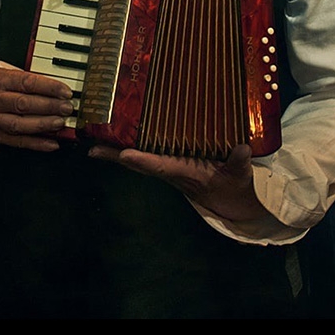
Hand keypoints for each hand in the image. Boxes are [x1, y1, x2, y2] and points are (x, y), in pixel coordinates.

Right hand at [0, 67, 75, 151]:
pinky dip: (36, 144)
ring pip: (19, 125)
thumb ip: (27, 80)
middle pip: (23, 104)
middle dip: (49, 106)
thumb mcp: (5, 74)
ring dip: (43, 125)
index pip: (27, 82)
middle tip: (67, 107)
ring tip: (60, 123)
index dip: (48, 87)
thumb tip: (56, 89)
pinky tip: (52, 143)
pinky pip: (17, 142)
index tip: (65, 91)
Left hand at [89, 142, 267, 222]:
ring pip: (139, 156)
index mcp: (185, 173)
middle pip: (139, 162)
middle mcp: (171, 170)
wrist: (234, 200)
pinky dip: (132, 144)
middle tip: (92, 149)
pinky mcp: (171, 160)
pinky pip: (147, 151)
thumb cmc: (234, 186)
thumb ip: (239, 163)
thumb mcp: (240, 176)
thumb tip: (242, 149)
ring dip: (117, 149)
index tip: (125, 155)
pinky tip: (118, 135)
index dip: (143, 161)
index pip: (160, 166)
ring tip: (95, 139)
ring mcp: (169, 165)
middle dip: (116, 156)